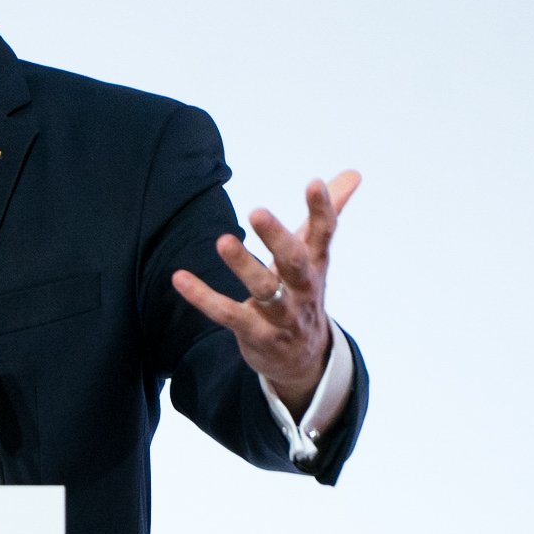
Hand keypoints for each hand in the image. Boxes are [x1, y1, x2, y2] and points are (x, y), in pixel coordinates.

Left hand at [171, 171, 360, 412]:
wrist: (304, 360)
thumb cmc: (302, 293)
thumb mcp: (316, 255)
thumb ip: (327, 214)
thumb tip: (353, 173)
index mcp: (315, 265)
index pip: (323, 234)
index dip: (322, 210)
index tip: (314, 183)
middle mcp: (302, 289)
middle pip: (293, 261)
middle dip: (277, 238)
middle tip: (257, 211)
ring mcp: (281, 315)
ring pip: (263, 289)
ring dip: (243, 266)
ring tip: (223, 241)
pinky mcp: (256, 334)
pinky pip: (227, 315)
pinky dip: (203, 298)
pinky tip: (180, 278)